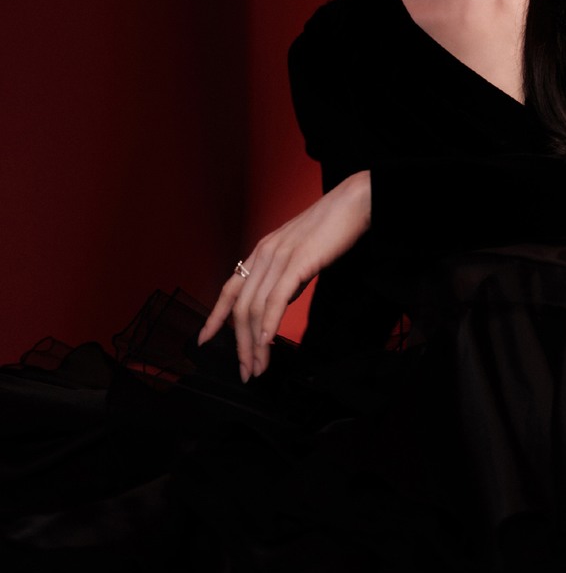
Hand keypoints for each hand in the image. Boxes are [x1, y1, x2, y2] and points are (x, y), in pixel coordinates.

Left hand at [197, 171, 370, 381]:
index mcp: (261, 252)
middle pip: (240, 308)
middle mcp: (263, 255)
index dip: (215, 317)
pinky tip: (268, 342)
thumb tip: (281, 300)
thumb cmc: (333, 226)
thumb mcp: (300, 253)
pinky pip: (276, 299)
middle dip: (240, 344)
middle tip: (246, 370)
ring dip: (255, 344)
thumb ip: (286, 275)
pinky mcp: (297, 262)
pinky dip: (269, 324)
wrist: (354, 202)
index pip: (229, 289)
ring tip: (259, 366)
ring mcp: (278, 258)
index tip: (205, 339)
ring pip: (255, 309)